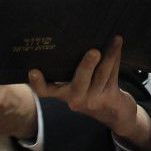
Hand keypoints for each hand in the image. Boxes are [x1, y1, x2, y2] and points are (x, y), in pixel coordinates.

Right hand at [29, 36, 150, 150]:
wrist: (114, 114)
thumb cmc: (89, 91)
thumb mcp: (75, 85)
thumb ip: (69, 69)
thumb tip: (67, 37)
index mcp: (62, 94)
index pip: (45, 91)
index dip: (38, 83)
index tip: (32, 71)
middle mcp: (76, 99)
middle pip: (80, 82)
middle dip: (87, 66)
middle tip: (94, 52)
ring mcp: (94, 100)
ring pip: (102, 75)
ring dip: (109, 55)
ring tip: (115, 40)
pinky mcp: (110, 97)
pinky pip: (113, 75)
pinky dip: (116, 58)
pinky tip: (118, 45)